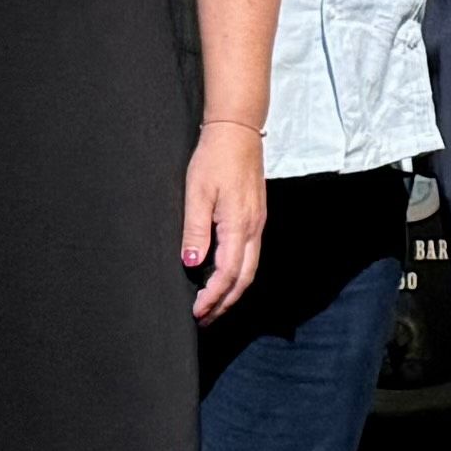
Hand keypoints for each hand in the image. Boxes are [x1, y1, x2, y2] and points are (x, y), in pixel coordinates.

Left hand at [179, 123, 267, 321]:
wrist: (238, 132)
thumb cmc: (215, 159)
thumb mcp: (197, 193)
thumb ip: (195, 230)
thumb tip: (193, 263)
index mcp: (238, 225)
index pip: (228, 273)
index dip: (213, 296)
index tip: (197, 311)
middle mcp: (253, 228)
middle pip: (244, 278)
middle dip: (225, 302)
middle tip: (205, 318)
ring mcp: (257, 223)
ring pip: (251, 269)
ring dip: (233, 291)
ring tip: (213, 304)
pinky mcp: (256, 217)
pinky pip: (251, 255)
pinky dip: (238, 274)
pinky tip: (224, 275)